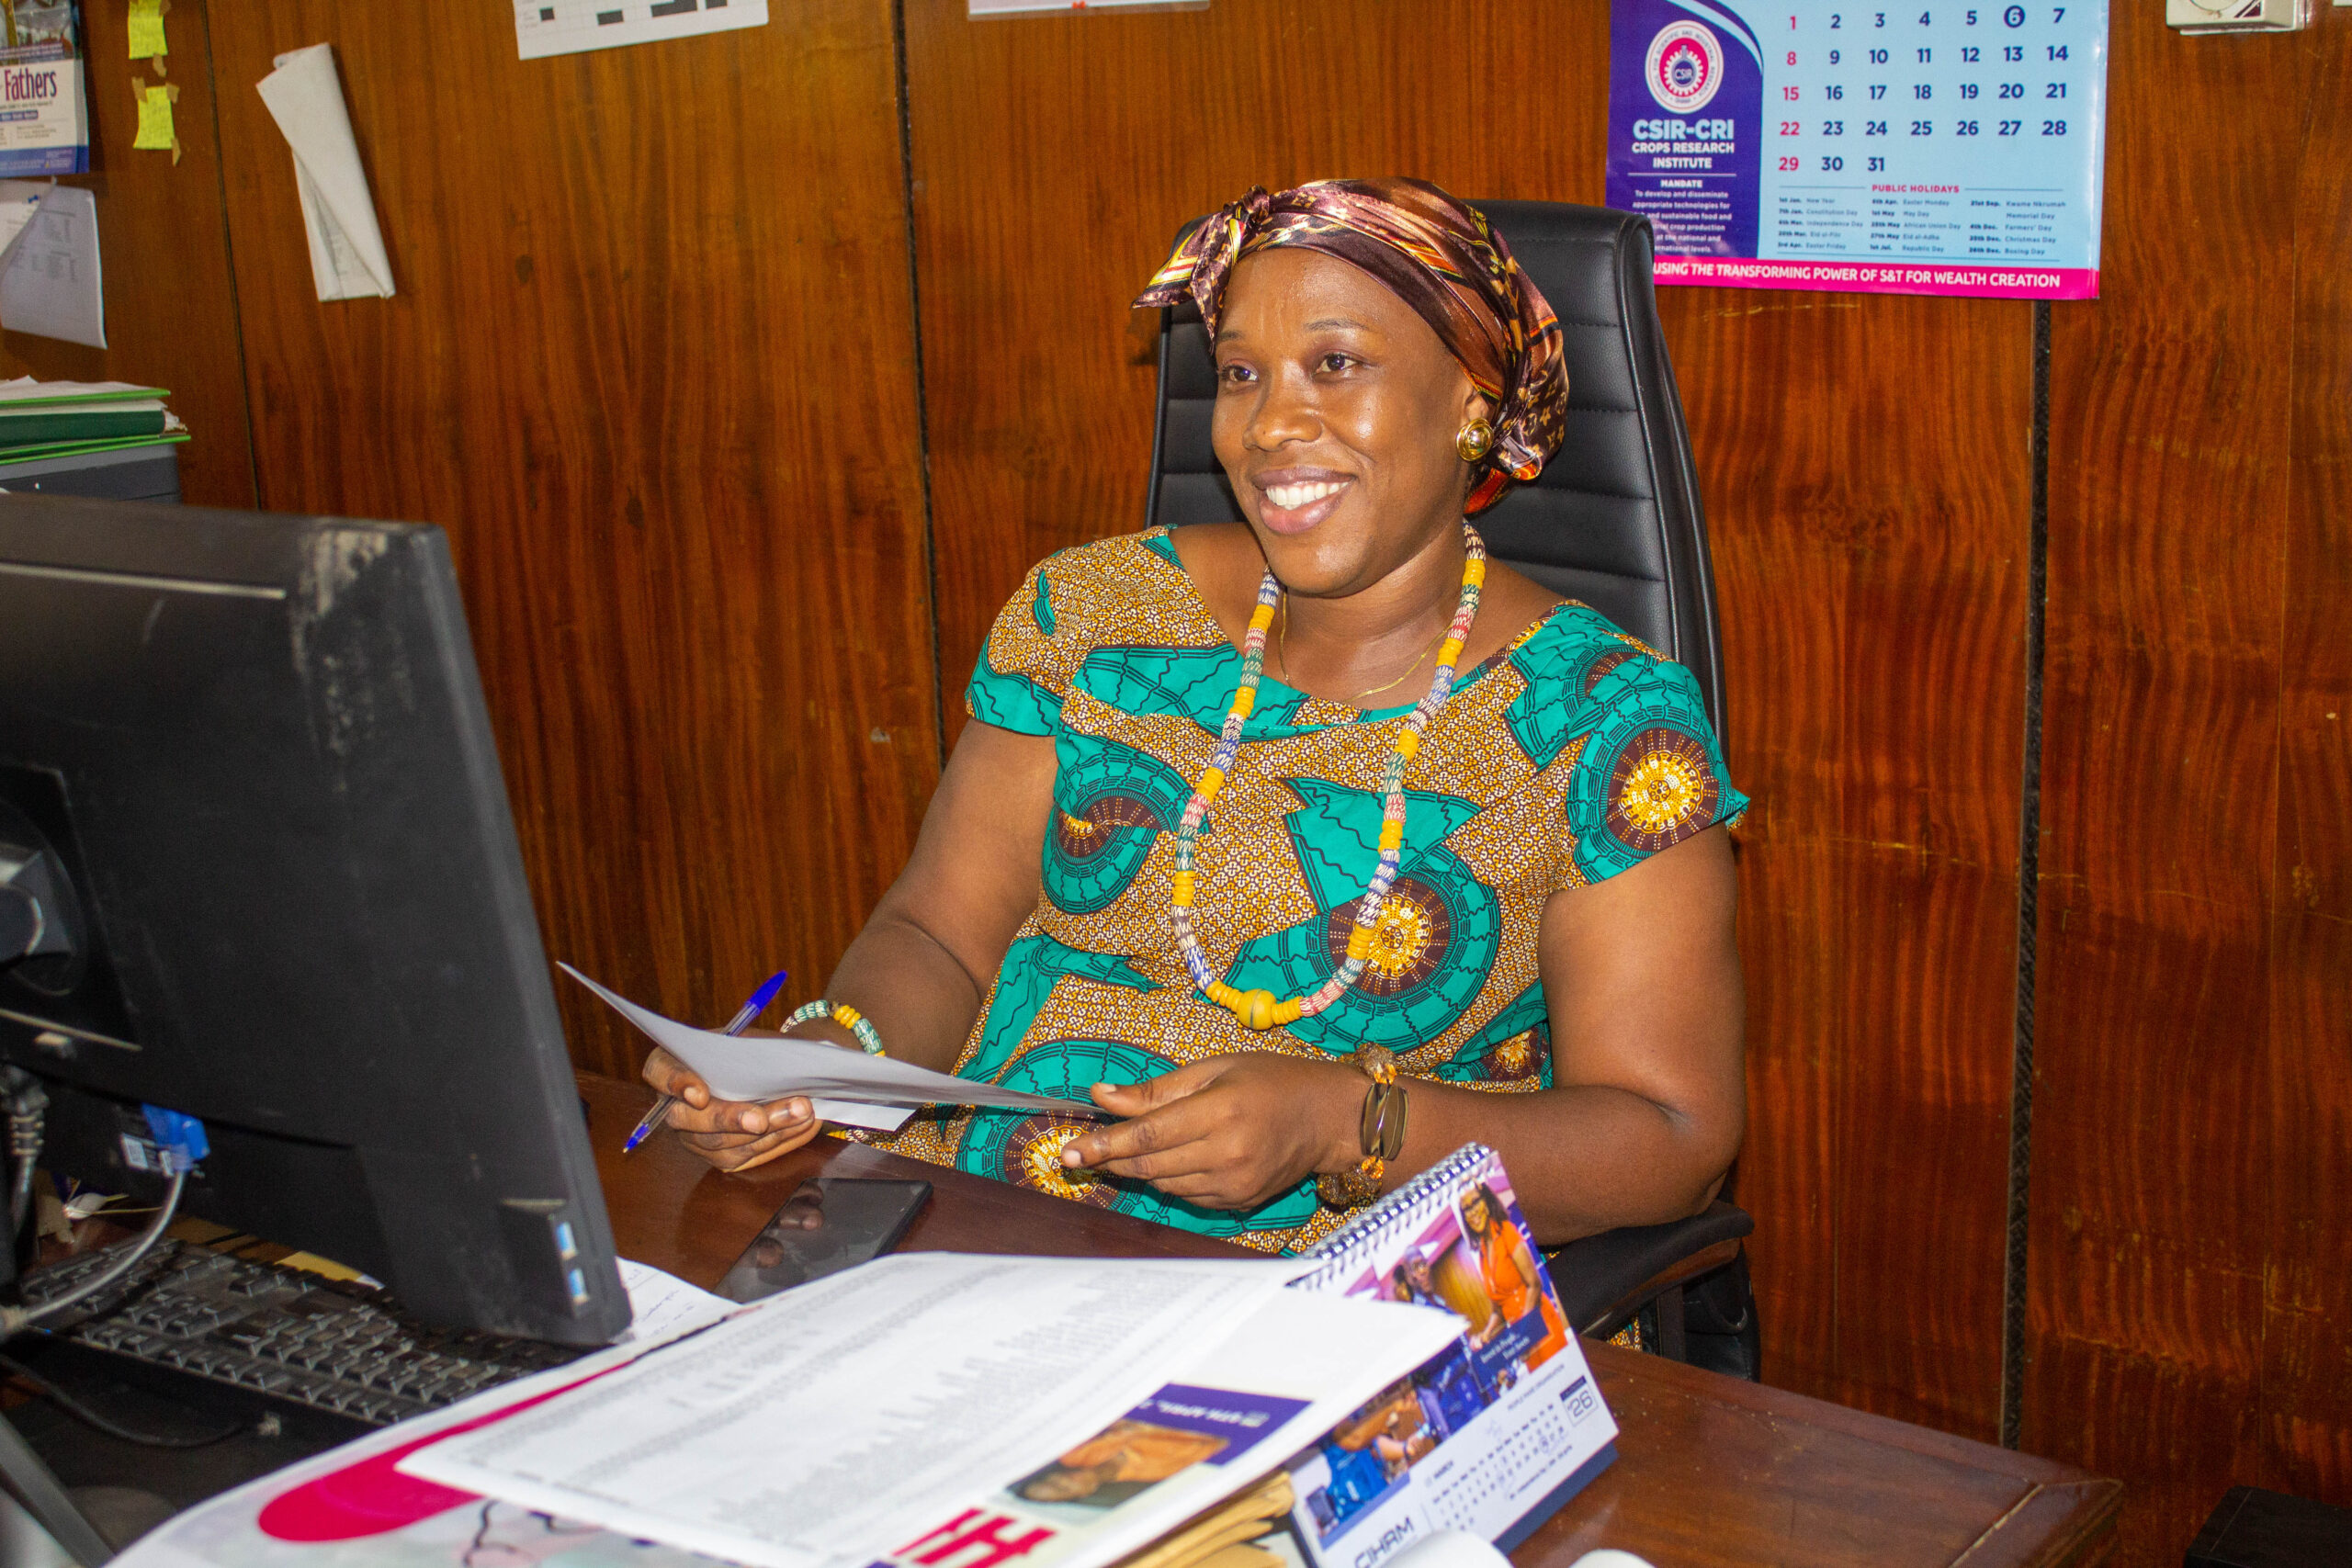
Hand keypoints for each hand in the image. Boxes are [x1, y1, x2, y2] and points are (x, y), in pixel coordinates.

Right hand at [641, 1039, 821, 1173]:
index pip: (658, 1072)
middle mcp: (677, 1106)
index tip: (700, 1093)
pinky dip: (778, 1140)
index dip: (675, 1083)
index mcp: (674, 1064)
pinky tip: (804, 1124)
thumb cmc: (757, 1049)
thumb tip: (777, 1064)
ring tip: (801, 1112)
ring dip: (766, 1130)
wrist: (776, 1069)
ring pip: (721, 1143)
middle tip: (760, 1119)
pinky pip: (745, 1155)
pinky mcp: (721, 1156)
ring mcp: (695, 1136)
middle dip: (729, 1119)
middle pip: (689, 1120)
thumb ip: (753, 1048)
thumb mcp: (753, 1038)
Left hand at [1058, 1053, 1360, 1210]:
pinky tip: (1181, 1157)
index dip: (1104, 1144)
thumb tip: (1102, 1096)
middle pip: (1148, 1164)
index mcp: (1220, 1111)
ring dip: (1141, 1166)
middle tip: (1075, 1154)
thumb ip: (1157, 1089)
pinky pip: (1186, 1195)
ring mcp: (1233, 1184)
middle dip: (1110, 1159)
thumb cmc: (1271, 1082)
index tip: (1067, 1152)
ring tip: (1136, 1145)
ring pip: (1163, 1183)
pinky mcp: (1238, 1202)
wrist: (1328, 1119)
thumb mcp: (1215, 1069)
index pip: (1147, 1134)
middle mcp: (1227, 1153)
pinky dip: (1171, 1178)